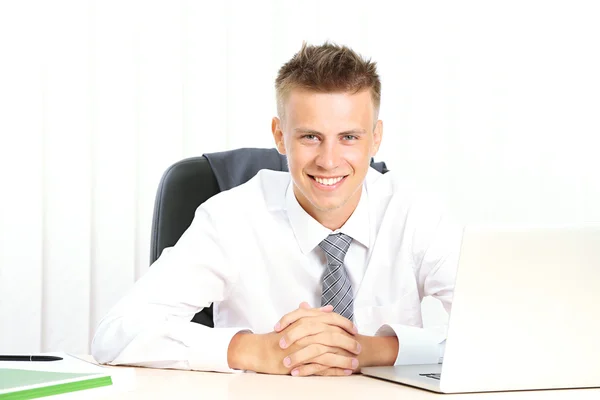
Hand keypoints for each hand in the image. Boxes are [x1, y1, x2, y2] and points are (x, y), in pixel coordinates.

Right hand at [227, 302, 360, 375]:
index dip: (345, 324)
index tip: (354, 330)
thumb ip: (313, 314)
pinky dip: (334, 370)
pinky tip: (344, 372)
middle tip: (359, 347)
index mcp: (306, 321)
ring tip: (355, 363)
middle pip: (332, 336)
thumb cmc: (279, 337)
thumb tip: (329, 308)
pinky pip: (321, 367)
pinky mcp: (300, 363)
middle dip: (348, 342)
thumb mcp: (296, 321)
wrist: (260, 350)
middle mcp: (305, 333)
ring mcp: (302, 348)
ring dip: (344, 358)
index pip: (330, 320)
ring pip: (328, 352)